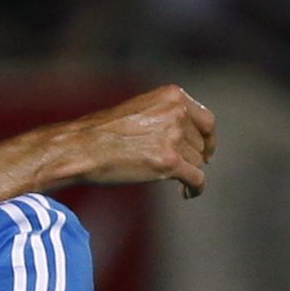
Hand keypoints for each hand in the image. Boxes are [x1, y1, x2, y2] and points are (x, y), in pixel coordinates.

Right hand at [57, 84, 216, 196]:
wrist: (81, 147)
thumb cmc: (103, 132)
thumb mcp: (139, 110)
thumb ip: (166, 116)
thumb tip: (189, 139)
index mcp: (172, 96)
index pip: (206, 121)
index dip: (208, 139)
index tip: (206, 151)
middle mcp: (176, 113)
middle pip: (200, 144)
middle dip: (192, 158)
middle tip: (179, 170)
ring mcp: (173, 137)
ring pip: (197, 163)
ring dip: (188, 173)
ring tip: (176, 183)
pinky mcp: (168, 162)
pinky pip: (196, 179)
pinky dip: (195, 189)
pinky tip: (188, 194)